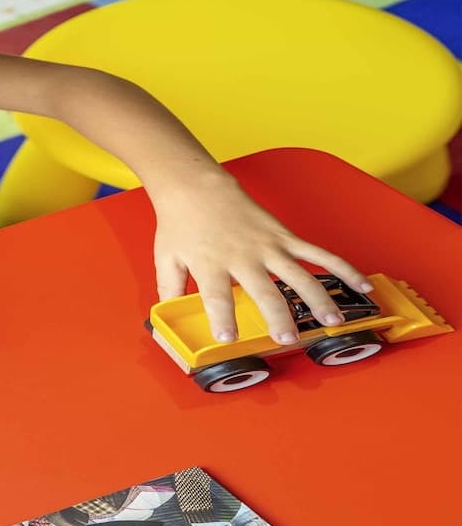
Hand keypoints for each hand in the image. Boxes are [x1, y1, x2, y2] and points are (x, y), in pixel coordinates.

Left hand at [152, 175, 371, 344]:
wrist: (197, 186)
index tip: (228, 338)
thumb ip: (169, 291)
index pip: (216, 296)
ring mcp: (269, 246)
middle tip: (287, 339)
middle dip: (277, 316)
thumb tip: (167, 318)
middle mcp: (243, 256)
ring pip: (300, 275)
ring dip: (318, 299)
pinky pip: (318, 253)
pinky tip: (360, 285)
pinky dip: (342, 268)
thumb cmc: (181, 223)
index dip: (223, 318)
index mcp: (211, 264)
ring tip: (331, 322)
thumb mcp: (166, 259)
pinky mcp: (285, 237)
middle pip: (264, 290)